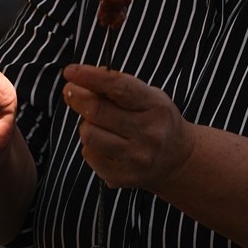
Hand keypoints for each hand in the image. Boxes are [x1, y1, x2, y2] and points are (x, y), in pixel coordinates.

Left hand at [62, 64, 194, 189]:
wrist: (176, 160)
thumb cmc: (155, 119)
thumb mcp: (147, 95)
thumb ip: (117, 86)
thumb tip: (79, 79)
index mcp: (156, 107)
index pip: (119, 88)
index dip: (91, 77)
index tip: (70, 71)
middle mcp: (149, 134)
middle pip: (97, 111)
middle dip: (77, 97)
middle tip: (70, 90)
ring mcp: (136, 158)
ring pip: (88, 134)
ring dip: (86, 124)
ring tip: (96, 123)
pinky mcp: (122, 177)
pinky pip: (89, 154)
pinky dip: (90, 144)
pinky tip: (104, 143)